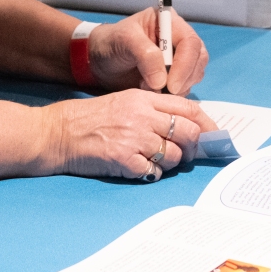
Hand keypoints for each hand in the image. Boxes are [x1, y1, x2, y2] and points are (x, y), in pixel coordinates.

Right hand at [43, 90, 215, 179]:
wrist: (57, 132)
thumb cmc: (88, 118)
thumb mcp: (122, 102)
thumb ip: (151, 109)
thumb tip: (184, 125)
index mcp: (143, 98)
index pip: (187, 108)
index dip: (206, 123)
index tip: (213, 134)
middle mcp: (142, 116)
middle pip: (187, 132)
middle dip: (194, 146)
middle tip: (188, 153)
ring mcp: (133, 138)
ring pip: (173, 154)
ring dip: (171, 162)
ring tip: (156, 160)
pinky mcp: (123, 159)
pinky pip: (153, 171)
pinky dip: (152, 173)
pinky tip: (140, 168)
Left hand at [89, 8, 207, 94]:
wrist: (100, 62)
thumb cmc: (111, 43)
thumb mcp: (124, 41)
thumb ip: (145, 55)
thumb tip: (163, 80)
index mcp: (169, 22)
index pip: (190, 42)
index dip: (185, 64)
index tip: (171, 84)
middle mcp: (178, 38)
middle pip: (199, 58)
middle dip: (185, 78)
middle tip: (166, 91)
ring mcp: (178, 58)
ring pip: (195, 74)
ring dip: (180, 87)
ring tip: (152, 89)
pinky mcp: (175, 75)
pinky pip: (185, 86)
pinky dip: (174, 94)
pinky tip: (154, 92)